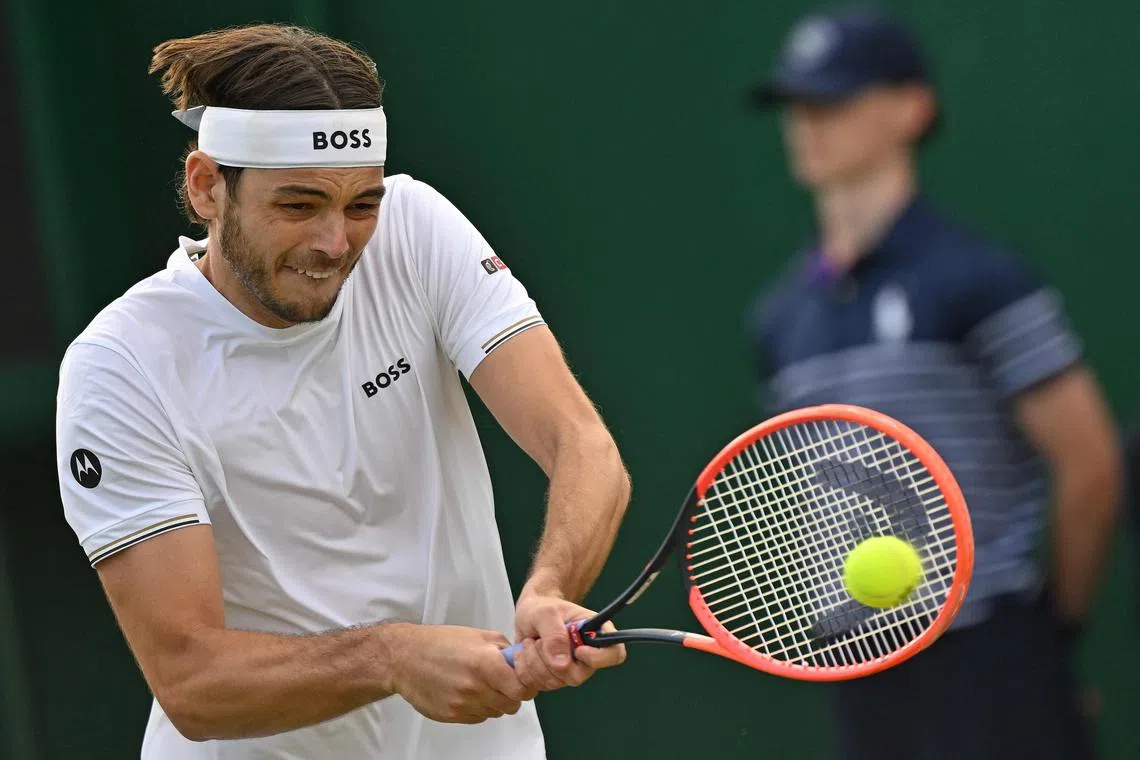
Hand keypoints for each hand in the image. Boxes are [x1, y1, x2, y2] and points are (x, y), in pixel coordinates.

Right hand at [383, 623, 536, 723]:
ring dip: (494, 701)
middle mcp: (476, 687)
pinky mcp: (452, 716)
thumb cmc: (440, 643)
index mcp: (485, 663)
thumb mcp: (477, 635)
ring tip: (480, 684)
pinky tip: (466, 692)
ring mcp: (463, 704)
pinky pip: (478, 718)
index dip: (527, 685)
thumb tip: (521, 661)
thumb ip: (503, 649)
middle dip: (512, 695)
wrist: (404, 658)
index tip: (523, 679)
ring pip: (496, 713)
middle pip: (512, 705)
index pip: (523, 688)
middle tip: (503, 682)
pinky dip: (478, 708)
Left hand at [512, 591, 625, 691]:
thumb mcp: (545, 613)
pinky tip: (525, 653)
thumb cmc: (542, 608)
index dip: (598, 658)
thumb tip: (562, 664)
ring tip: (531, 642)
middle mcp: (586, 656)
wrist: (527, 615)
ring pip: (554, 682)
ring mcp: (570, 669)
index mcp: (596, 633)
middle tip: (540, 640)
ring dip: (534, 662)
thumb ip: (555, 635)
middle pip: (577, 676)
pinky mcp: (552, 678)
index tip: (578, 650)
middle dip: (550, 660)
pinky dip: (526, 670)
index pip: (614, 654)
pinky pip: (539, 686)